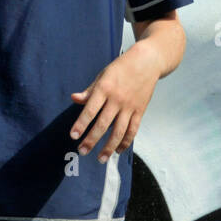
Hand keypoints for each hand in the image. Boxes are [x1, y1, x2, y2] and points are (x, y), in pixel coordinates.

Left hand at [69, 46, 162, 162]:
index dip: (81, 124)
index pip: (90, 110)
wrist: (147, 61)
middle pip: (103, 124)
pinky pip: (132, 130)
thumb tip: (74, 99)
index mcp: (104, 88)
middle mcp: (117, 99)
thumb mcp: (103, 75)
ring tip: (100, 159)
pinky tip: (117, 151)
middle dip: (91, 140)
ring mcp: (130, 106)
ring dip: (108, 147)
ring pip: (118, 131)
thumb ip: (89, 91)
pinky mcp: (140, 111)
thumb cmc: (121, 68)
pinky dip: (125, 142)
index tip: (73, 136)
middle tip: (82, 152)